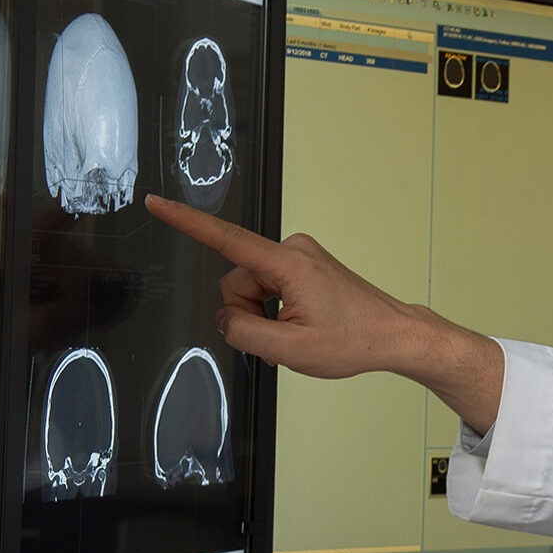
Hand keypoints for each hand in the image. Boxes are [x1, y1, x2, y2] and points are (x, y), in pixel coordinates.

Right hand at [144, 193, 440, 378]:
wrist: (395, 335)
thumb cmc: (355, 341)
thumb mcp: (291, 350)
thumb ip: (245, 332)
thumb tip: (225, 319)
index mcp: (288, 264)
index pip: (225, 238)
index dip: (186, 221)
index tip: (156, 202)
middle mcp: (294, 249)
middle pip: (238, 280)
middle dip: (250, 313)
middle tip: (284, 337)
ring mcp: (301, 255)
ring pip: (253, 287)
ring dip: (265, 314)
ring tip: (299, 332)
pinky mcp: (306, 264)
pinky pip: (271, 286)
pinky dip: (277, 310)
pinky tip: (302, 324)